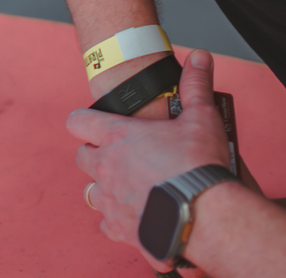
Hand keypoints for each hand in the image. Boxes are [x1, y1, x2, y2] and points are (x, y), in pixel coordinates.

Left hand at [67, 50, 228, 269]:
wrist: (206, 217)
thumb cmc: (200, 166)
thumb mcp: (201, 117)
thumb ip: (196, 85)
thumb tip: (200, 57)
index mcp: (117, 137)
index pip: (78, 121)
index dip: (85, 120)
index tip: (97, 123)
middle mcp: (106, 168)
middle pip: (82, 157)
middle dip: (96, 154)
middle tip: (122, 155)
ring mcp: (110, 200)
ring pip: (91, 191)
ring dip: (105, 187)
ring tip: (130, 185)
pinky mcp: (120, 228)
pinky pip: (106, 223)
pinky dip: (118, 219)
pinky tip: (136, 214)